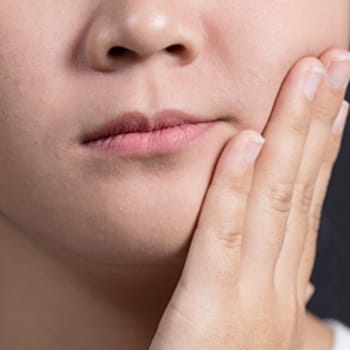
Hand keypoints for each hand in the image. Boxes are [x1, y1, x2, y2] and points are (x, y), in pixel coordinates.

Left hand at [149, 48, 349, 349]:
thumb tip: (309, 294)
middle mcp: (276, 284)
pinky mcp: (210, 309)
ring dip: (291, 136)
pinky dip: (235, 189)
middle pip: (299, 186)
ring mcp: (249, 296)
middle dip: (319, 122)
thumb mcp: (267, 337)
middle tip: (333, 64)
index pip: (306, 202)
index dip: (323, 148)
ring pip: (274, 199)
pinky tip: (247, 145)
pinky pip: (223, 237)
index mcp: (283, 288)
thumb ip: (285, 306)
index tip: (332, 102)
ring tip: (308, 79)